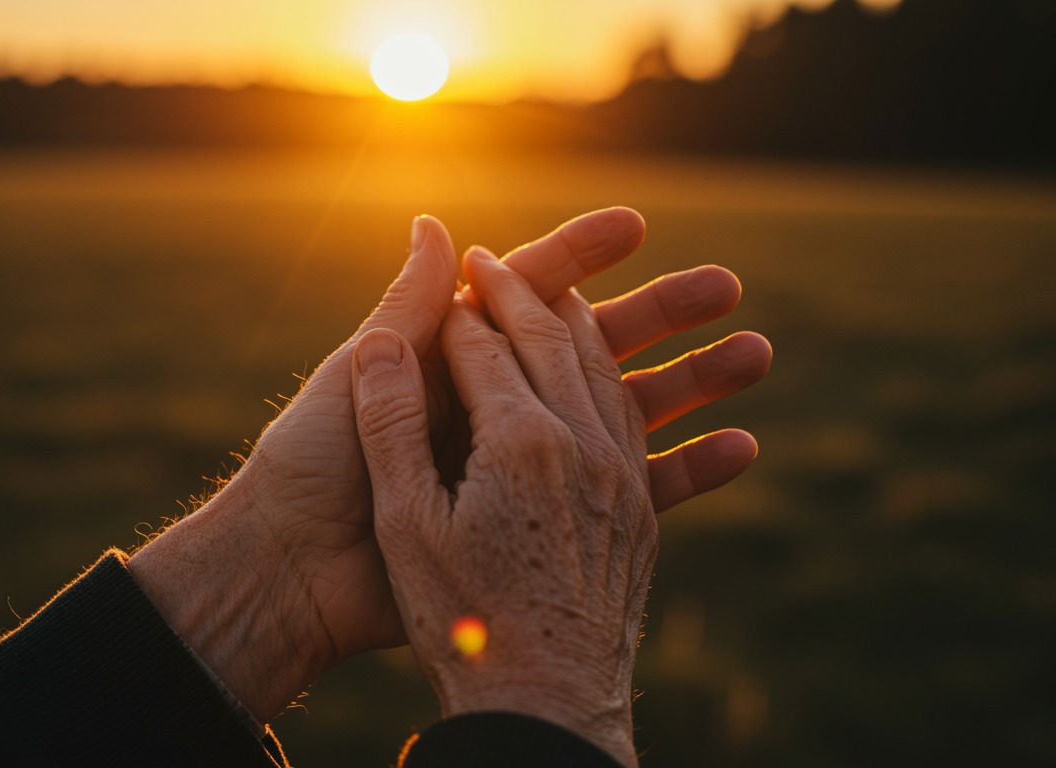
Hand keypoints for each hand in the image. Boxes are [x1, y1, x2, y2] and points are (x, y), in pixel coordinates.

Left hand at [127, 209, 769, 722]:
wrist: (299, 576)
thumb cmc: (313, 465)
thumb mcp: (359, 376)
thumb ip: (407, 308)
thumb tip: (436, 222)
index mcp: (456, 359)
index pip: (533, 296)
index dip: (584, 258)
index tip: (639, 225)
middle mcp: (497, 405)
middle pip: (596, 347)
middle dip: (663, 314)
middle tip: (727, 287)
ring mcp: (521, 463)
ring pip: (623, 411)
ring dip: (690, 384)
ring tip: (756, 356)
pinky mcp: (537, 521)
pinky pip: (624, 493)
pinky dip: (683, 470)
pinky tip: (741, 447)